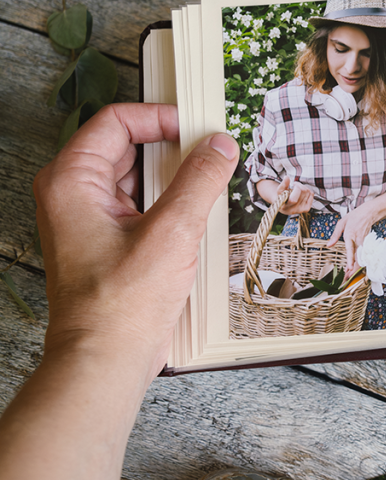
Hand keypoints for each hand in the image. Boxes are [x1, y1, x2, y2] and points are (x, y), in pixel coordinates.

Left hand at [34, 103, 237, 381]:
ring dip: (175, 180)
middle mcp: (72, 195)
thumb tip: (220, 145)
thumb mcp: (172, 233)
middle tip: (212, 155)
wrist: (105, 361)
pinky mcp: (107, 242)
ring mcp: (88, 219)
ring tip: (207, 190)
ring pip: (138, 178)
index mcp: (71, 181)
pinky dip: (169, 205)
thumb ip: (199, 180)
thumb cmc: (121, 305)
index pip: (116, 122)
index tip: (198, 128)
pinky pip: (141, 206)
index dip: (160, 118)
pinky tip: (196, 219)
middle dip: (173, 150)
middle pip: (128, 147)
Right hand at [275, 177, 314, 215]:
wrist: (284, 206)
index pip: (294, 199)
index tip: (293, 184)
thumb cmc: (281, 197)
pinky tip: (302, 193)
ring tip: (297, 189)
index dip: (296, 188)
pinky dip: (308, 191)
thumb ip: (283, 184)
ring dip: (303, 187)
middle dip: (300, 185)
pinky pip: (311, 195)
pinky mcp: (306, 209)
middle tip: (295, 185)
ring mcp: (301, 210)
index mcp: (284, 206)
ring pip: (308, 192)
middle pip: (303, 192)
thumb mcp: (279, 191)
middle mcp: (293, 210)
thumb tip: (287, 178)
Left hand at [326, 199, 379, 277]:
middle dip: (353, 269)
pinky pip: (363, 256)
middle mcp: (358, 240)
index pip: (351, 249)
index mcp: (351, 234)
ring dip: (356, 269)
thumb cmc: (354, 217)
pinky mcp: (367, 245)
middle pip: (358, 257)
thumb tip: (328, 245)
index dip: (350, 259)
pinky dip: (359, 264)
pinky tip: (354, 270)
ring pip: (361, 259)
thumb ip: (335, 235)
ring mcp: (364, 243)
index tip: (349, 268)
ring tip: (349, 277)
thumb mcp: (341, 223)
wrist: (368, 213)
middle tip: (347, 278)